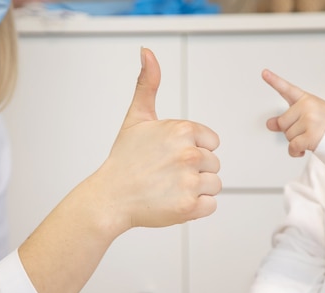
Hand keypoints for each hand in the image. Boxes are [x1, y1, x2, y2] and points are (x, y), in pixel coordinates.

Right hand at [92, 48, 221, 231]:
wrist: (110, 198)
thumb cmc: (124, 160)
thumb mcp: (137, 117)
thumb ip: (148, 84)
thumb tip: (147, 52)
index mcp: (182, 130)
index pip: (211, 142)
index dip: (193, 150)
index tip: (170, 156)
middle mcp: (189, 153)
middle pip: (214, 163)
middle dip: (195, 170)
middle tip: (167, 174)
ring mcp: (190, 181)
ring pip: (215, 185)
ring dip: (197, 189)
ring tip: (170, 188)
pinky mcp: (190, 207)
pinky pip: (211, 205)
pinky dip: (196, 208)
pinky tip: (174, 201)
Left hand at [262, 69, 324, 156]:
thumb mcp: (307, 117)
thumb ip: (287, 120)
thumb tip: (269, 124)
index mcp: (306, 99)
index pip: (287, 89)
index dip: (274, 81)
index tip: (264, 73)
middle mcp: (307, 106)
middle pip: (282, 122)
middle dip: (290, 131)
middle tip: (306, 131)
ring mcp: (309, 120)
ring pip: (287, 136)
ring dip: (295, 142)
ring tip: (311, 137)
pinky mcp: (311, 135)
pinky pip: (292, 146)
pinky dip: (294, 152)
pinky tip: (302, 151)